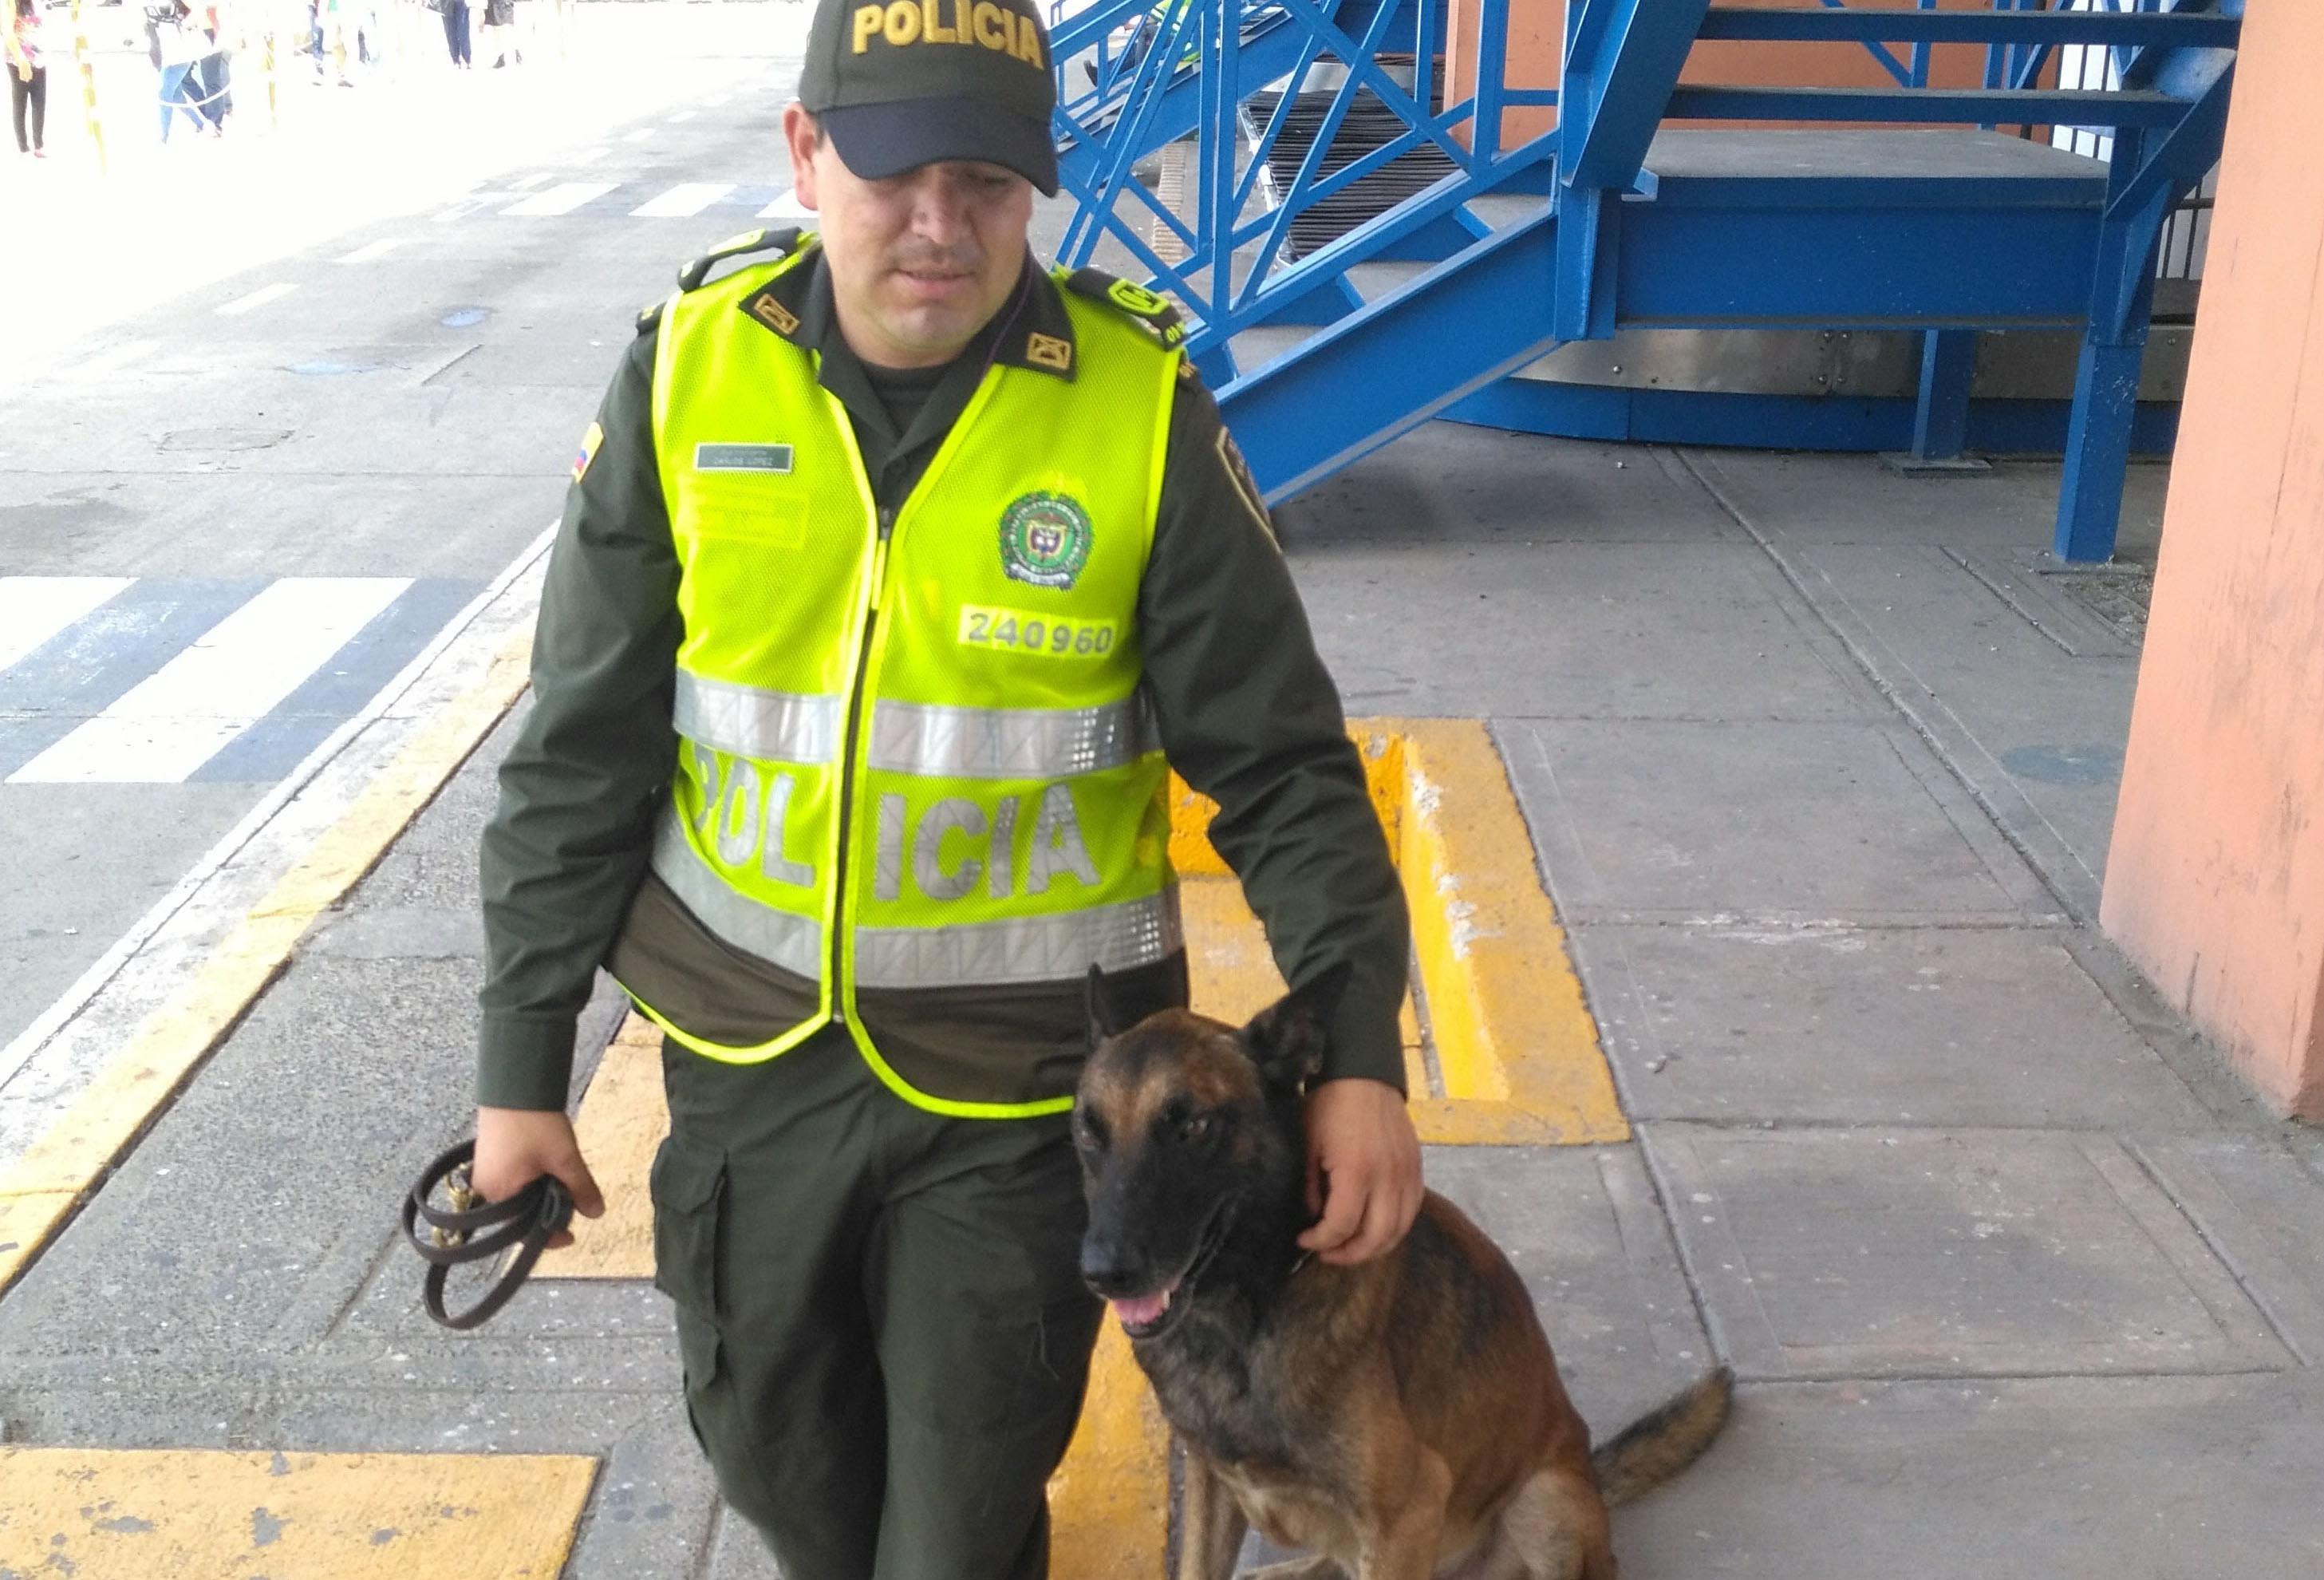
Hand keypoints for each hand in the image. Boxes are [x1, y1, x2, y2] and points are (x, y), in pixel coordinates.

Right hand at [472, 1106, 604, 1248]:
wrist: (516, 1085)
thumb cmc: (535, 1123)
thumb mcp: (564, 1158)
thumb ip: (581, 1189)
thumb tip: (596, 1214)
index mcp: (499, 1195)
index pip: (523, 1231)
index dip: (550, 1235)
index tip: (571, 1236)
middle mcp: (486, 1189)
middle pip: (521, 1213)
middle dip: (548, 1209)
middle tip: (573, 1199)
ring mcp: (486, 1172)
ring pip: (519, 1195)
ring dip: (542, 1193)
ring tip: (563, 1178)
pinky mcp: (491, 1157)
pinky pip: (513, 1180)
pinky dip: (533, 1180)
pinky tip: (549, 1167)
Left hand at [1297, 1078, 1422, 1265]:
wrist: (1363, 1072)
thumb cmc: (1329, 1104)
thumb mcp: (1308, 1144)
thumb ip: (1312, 1187)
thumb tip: (1316, 1218)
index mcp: (1356, 1170)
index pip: (1342, 1226)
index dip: (1320, 1241)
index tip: (1303, 1240)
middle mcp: (1387, 1177)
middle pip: (1375, 1237)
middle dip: (1348, 1254)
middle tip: (1326, 1254)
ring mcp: (1407, 1173)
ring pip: (1399, 1230)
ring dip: (1374, 1247)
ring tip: (1350, 1247)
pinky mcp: (1416, 1168)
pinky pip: (1412, 1211)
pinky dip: (1395, 1228)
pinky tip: (1376, 1228)